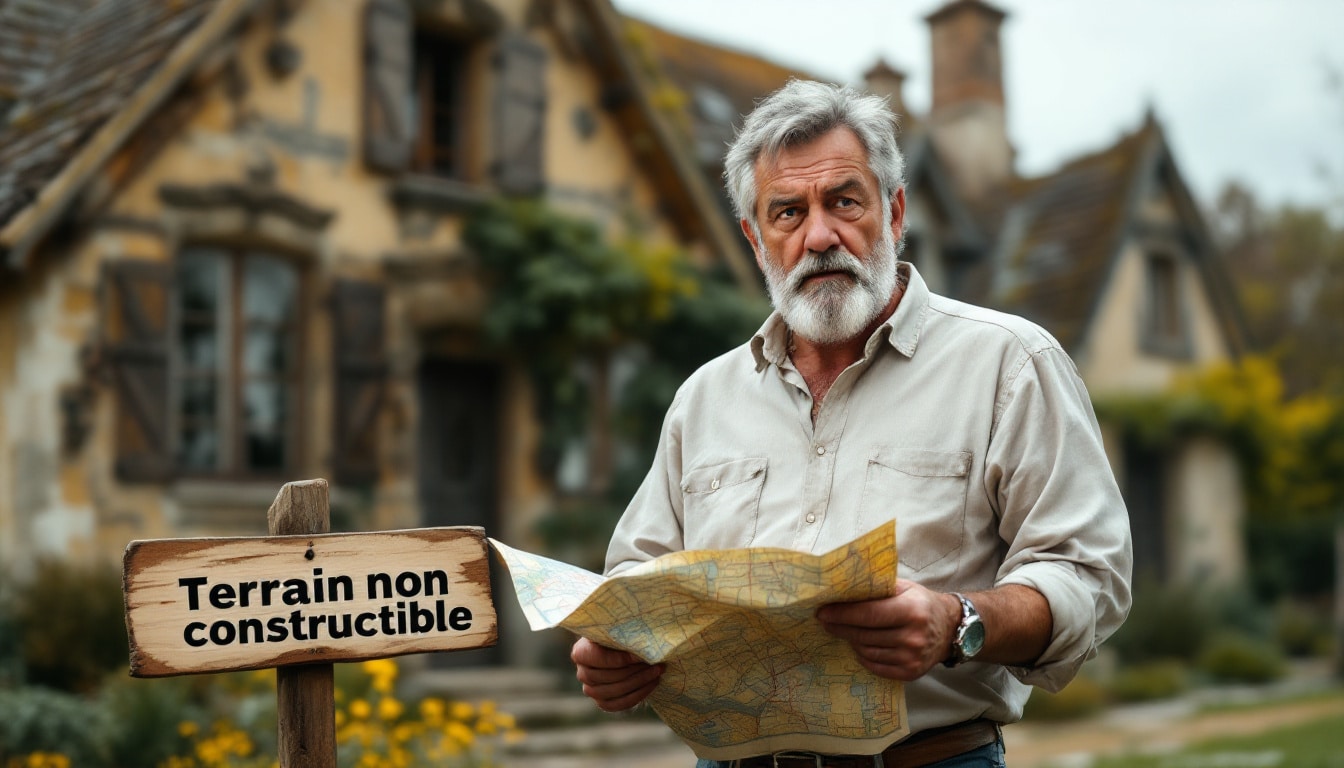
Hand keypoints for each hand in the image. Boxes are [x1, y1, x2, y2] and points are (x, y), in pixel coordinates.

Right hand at [571, 636, 663, 711]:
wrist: (619, 650)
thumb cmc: (618, 635)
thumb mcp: (616, 629)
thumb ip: (622, 632)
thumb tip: (641, 640)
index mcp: (580, 652)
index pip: (598, 658)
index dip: (620, 658)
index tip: (640, 655)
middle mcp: (582, 673)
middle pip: (608, 676)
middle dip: (634, 670)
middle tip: (655, 662)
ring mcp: (591, 690)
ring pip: (615, 691)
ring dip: (640, 682)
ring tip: (657, 671)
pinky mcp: (603, 702)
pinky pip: (620, 704)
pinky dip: (638, 695)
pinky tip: (652, 683)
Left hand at [815, 579, 959, 680]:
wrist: (950, 629)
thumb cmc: (920, 603)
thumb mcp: (904, 588)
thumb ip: (877, 590)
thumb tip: (841, 590)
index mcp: (911, 610)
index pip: (868, 614)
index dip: (842, 614)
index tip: (822, 612)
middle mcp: (913, 636)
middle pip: (864, 634)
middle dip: (840, 627)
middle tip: (825, 621)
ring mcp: (912, 658)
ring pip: (867, 651)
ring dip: (852, 641)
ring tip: (846, 631)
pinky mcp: (911, 673)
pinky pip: (875, 666)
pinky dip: (864, 656)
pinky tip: (861, 645)